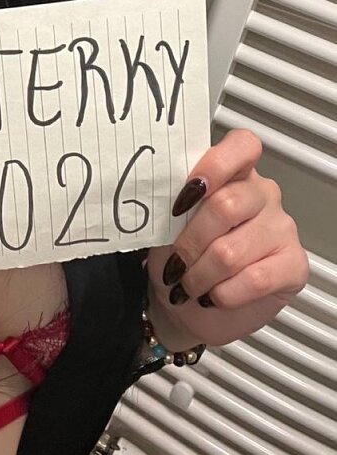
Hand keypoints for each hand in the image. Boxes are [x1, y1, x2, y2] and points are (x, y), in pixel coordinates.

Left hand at [146, 127, 308, 347]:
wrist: (188, 309)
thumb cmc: (177, 259)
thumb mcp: (167, 225)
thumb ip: (173, 201)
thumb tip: (159, 190)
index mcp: (233, 174)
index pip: (242, 145)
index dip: (214, 166)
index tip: (184, 195)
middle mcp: (261, 194)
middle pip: (225, 205)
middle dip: (190, 241)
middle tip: (175, 263)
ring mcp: (281, 228)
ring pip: (232, 250)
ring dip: (200, 274)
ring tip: (189, 284)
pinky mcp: (294, 264)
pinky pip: (255, 278)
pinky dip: (223, 293)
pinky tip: (214, 295)